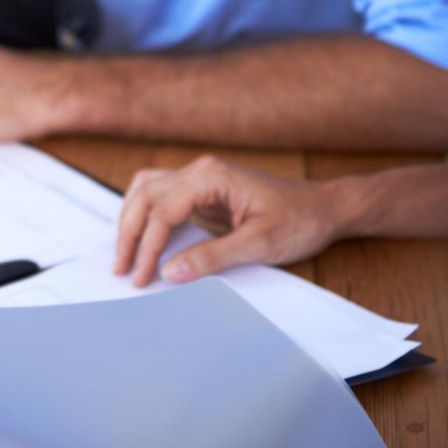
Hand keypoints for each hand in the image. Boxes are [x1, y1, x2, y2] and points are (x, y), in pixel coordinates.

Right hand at [114, 155, 343, 286]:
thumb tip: (170, 271)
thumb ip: (212, 257)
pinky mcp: (203, 191)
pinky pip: (162, 197)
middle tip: (122, 269)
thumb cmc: (299, 221)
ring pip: (147, 190)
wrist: (325, 208)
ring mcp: (201, 178)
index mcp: (212, 177)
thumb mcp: (259, 244)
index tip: (141, 276)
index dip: (147, 246)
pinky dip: (146, 215)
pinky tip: (142, 237)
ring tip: (126, 254)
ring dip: (132, 220)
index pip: (163, 210)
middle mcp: (201, 171)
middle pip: (146, 195)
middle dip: (130, 233)